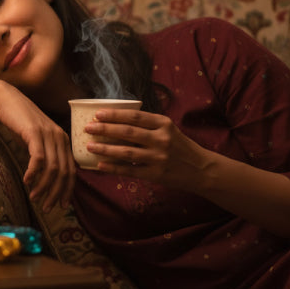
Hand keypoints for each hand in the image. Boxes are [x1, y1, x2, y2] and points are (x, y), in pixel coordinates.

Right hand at [0, 85, 75, 211]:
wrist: (7, 99)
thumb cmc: (20, 122)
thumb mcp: (37, 140)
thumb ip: (45, 156)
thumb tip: (46, 180)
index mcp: (64, 141)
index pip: (72, 171)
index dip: (68, 190)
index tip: (61, 205)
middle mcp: (60, 137)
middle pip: (64, 172)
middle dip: (56, 193)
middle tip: (47, 207)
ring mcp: (48, 134)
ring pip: (52, 168)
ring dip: (44, 186)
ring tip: (34, 197)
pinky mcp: (34, 132)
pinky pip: (38, 158)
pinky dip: (33, 173)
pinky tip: (26, 181)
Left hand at [83, 109, 211, 191]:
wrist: (201, 169)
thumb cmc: (180, 146)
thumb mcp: (168, 129)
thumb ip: (148, 124)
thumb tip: (117, 119)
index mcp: (164, 124)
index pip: (135, 116)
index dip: (115, 114)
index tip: (98, 114)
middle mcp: (161, 139)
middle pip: (127, 132)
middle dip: (105, 129)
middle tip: (88, 128)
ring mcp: (158, 158)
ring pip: (126, 152)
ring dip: (105, 148)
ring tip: (89, 146)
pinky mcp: (156, 175)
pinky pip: (130, 170)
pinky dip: (113, 168)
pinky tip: (100, 165)